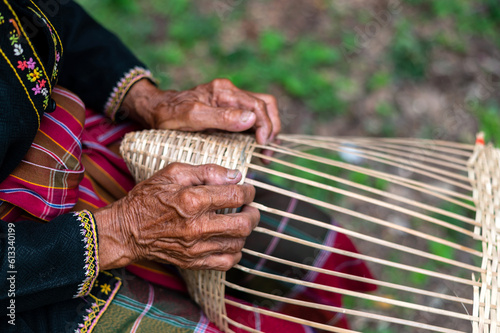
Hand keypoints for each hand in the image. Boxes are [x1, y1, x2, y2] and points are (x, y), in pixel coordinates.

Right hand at [94, 163, 258, 270]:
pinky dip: (235, 251)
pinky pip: (227, 262)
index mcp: (192, 201)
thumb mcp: (173, 173)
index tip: (247, 189)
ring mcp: (195, 248)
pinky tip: (230, 240)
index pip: (235, 196)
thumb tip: (235, 175)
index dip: (248, 191)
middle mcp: (196, 227)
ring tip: (238, 221)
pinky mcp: (193, 262)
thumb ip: (207, 171)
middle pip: (244, 224)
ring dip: (245, 231)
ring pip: (238, 243)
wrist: (126, 231)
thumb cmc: (148, 198)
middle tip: (249, 207)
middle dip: (253, 213)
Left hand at [121, 78, 280, 144]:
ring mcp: (230, 101)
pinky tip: (256, 146)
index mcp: (224, 91)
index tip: (262, 145)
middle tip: (267, 151)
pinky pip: (251, 117)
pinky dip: (259, 130)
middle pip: (265, 105)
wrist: (155, 111)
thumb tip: (251, 119)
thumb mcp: (192, 117)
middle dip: (272, 128)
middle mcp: (230, 93)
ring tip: (264, 151)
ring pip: (262, 110)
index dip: (266, 125)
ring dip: (268, 129)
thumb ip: (222, 117)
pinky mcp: (228, 111)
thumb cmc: (170, 114)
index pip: (258, 105)